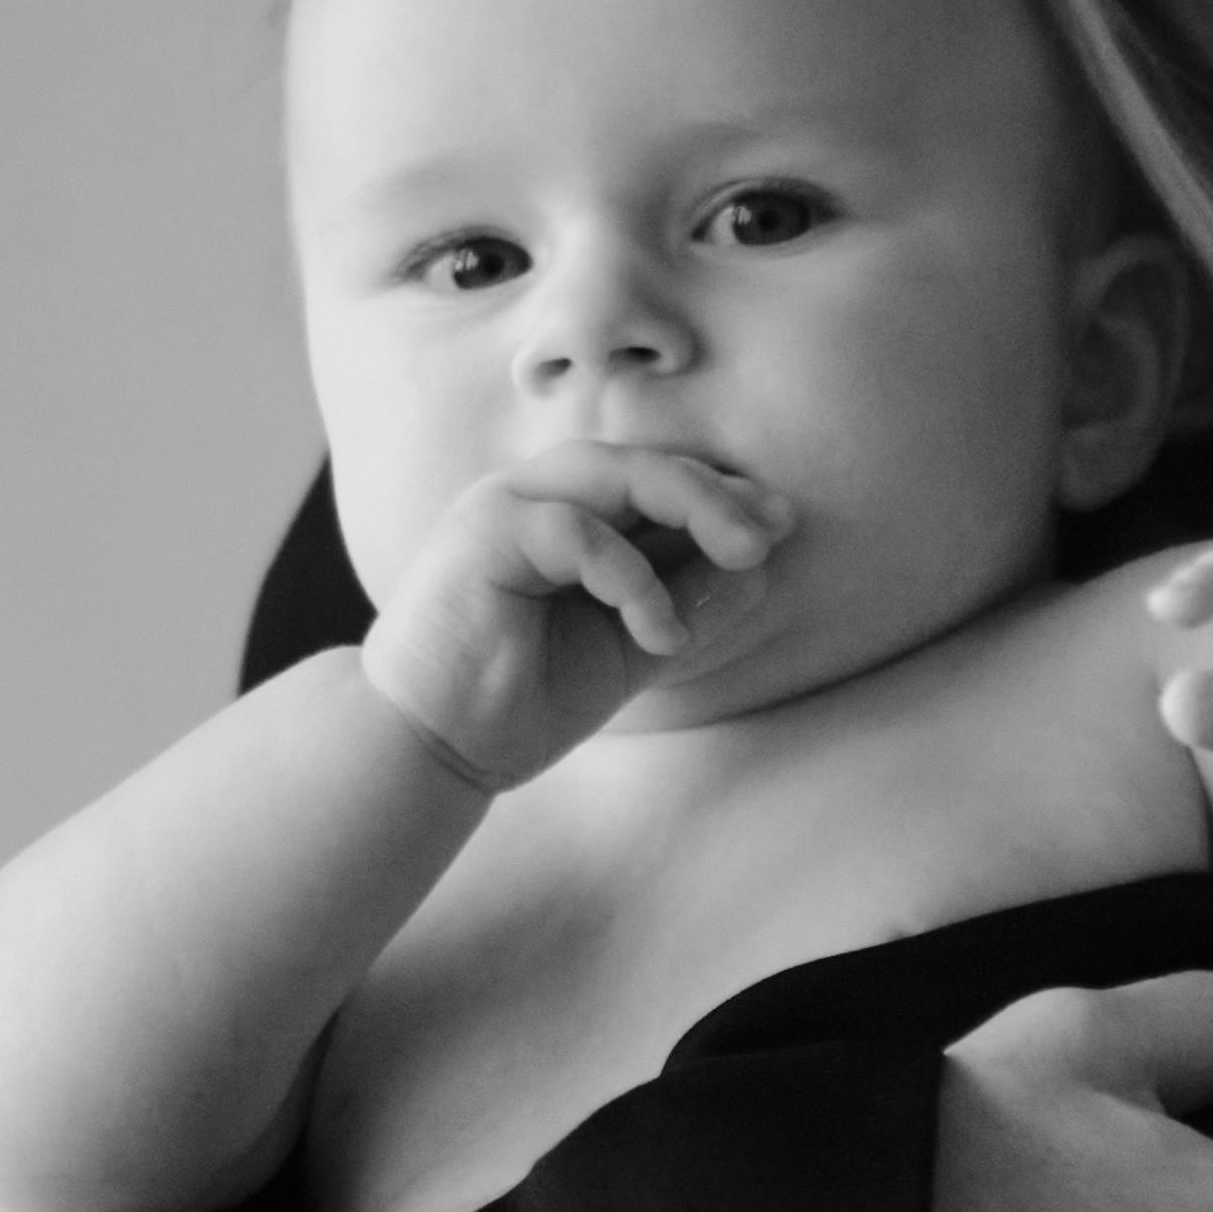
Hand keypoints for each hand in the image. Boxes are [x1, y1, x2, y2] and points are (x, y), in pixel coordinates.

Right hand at [358, 442, 789, 790]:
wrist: (433, 749)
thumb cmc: (518, 700)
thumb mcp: (628, 649)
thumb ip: (686, 605)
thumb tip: (759, 567)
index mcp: (570, 517)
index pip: (655, 482)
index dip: (721, 496)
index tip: (780, 526)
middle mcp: (538, 498)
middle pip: (643, 462)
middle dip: (717, 493)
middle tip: (771, 534)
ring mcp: (507, 506)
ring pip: (614, 471)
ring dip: (692, 508)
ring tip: (745, 557)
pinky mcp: (483, 532)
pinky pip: (577, 529)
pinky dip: (632, 575)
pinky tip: (660, 632)